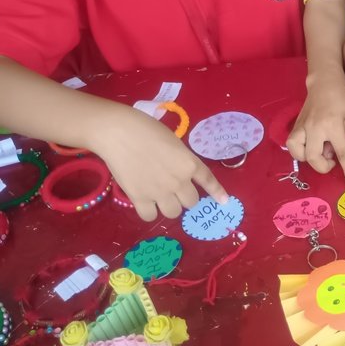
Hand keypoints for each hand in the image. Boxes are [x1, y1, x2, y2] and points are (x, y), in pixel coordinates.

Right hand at [92, 106, 227, 220]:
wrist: (119, 133)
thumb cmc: (145, 129)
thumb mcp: (173, 142)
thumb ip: (180, 160)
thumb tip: (178, 172)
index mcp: (189, 163)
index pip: (208, 180)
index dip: (217, 192)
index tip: (223, 201)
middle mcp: (179, 180)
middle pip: (191, 202)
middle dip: (184, 197)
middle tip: (172, 190)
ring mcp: (160, 192)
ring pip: (174, 213)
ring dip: (169, 206)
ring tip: (158, 197)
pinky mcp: (140, 199)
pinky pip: (150, 216)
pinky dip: (149, 211)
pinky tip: (145, 202)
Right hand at [287, 70, 344, 187]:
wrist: (324, 81)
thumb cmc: (342, 98)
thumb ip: (344, 137)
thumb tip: (330, 152)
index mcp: (333, 125)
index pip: (342, 153)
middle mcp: (315, 128)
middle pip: (313, 157)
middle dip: (323, 166)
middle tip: (332, 159)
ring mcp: (302, 126)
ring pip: (297, 152)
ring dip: (308, 158)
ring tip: (318, 151)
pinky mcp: (295, 125)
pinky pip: (292, 144)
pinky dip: (299, 151)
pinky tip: (309, 146)